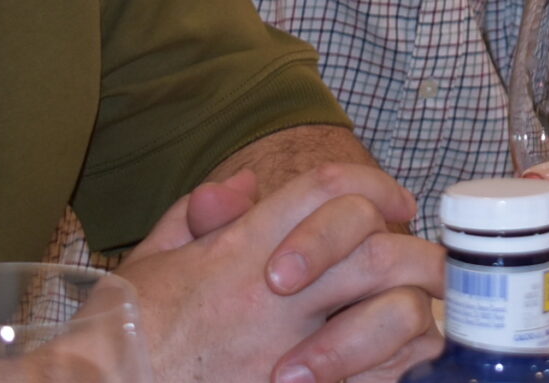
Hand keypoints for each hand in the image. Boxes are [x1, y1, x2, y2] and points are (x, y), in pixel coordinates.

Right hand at [121, 161, 442, 382]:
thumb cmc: (122, 338)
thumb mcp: (146, 262)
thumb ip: (196, 215)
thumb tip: (243, 185)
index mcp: (240, 251)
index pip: (327, 189)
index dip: (373, 184)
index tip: (396, 203)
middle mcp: (274, 297)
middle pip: (378, 248)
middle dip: (416, 247)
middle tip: (426, 256)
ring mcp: (293, 353)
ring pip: (393, 312)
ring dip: (419, 307)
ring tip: (423, 308)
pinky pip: (383, 376)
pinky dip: (403, 363)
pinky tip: (400, 358)